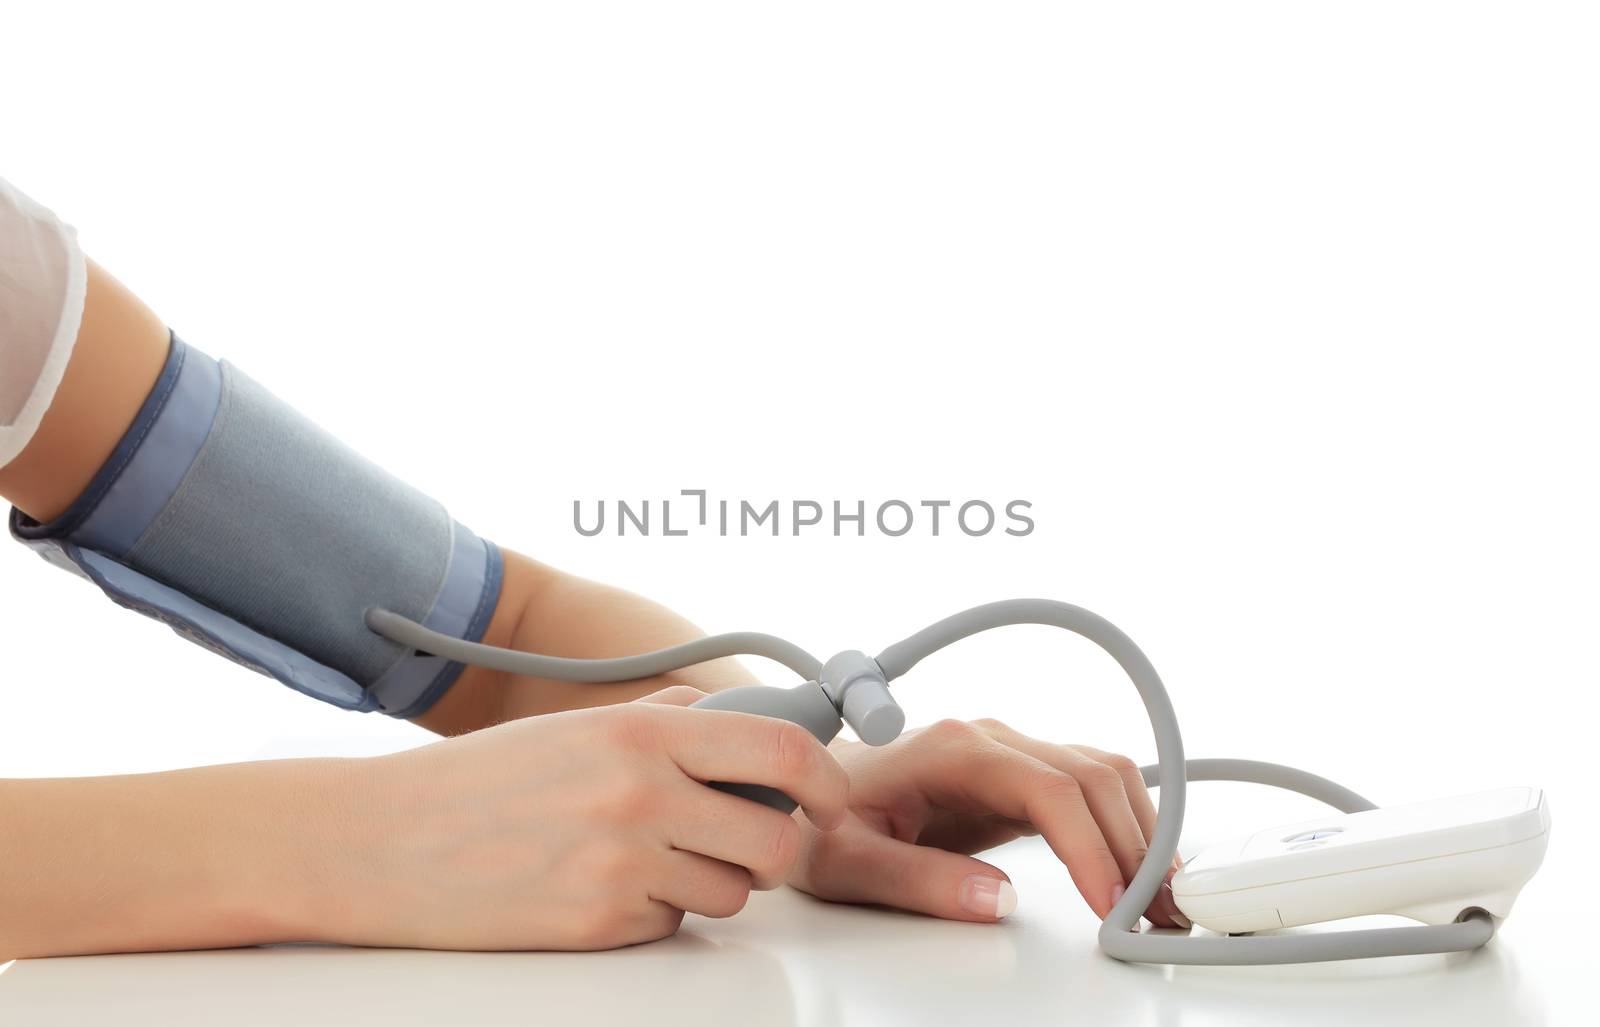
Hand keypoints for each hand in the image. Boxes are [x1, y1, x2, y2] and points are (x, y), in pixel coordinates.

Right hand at [315, 687, 847, 949]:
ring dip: (707, 884)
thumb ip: (667, 721)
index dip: (824, 780)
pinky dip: (653, 915)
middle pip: (773, 841)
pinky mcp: (596, 927)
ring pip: (730, 895)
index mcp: (639, 733)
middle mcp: (639, 795)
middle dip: (770, 849)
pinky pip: (670, 928)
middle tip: (737, 842)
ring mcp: (619, 866)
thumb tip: (747, 728)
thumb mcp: (577, 726)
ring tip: (645, 861)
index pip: (780, 751)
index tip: (829, 797)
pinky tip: (598, 889)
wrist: (378, 841)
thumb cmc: (478, 782)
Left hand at [787, 718, 1187, 927]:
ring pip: (1103, 774)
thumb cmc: (819, 819)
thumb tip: (997, 900)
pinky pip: (1089, 789)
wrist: (805, 790)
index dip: (1092, 847)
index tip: (1113, 905)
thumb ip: (917, 880)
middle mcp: (990, 739)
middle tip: (1154, 918)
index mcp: (952, 749)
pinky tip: (1138, 871)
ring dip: (1141, 833)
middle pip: (1093, 775)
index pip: (1050, 788)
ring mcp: (1009, 753)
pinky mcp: (1018, 776)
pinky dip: (1123, 826)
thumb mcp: (848, 863)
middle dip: (1135, 845)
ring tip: (1158, 904)